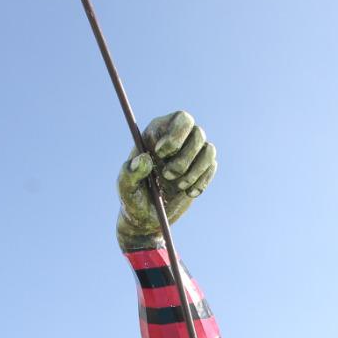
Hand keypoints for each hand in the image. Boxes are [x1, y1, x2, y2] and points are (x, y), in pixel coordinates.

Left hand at [116, 110, 216, 249]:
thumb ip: (130, 172)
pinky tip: (188, 193)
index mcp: (157, 133)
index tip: (160, 154)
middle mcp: (178, 139)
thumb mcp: (126, 187)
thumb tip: (144, 159)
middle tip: (168, 176)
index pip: (180, 119)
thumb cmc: (133, 199)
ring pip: (209, 150)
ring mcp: (192, 154)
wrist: (148, 217)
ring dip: (195, 172)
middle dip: (186, 157)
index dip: (175, 135)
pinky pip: (212, 167)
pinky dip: (202, 182)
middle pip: (198, 133)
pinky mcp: (202, 169)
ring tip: (179, 187)